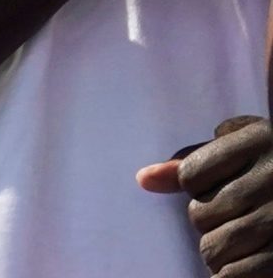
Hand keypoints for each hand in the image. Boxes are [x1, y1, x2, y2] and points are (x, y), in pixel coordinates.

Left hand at [138, 116, 272, 273]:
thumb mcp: (245, 149)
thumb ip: (193, 161)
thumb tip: (143, 180)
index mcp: (262, 140)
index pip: (191, 175)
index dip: (198, 186)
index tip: (223, 185)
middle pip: (200, 215)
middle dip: (210, 221)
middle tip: (238, 217)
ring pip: (213, 249)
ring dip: (220, 252)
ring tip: (243, 241)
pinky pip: (234, 276)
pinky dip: (233, 275)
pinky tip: (247, 262)